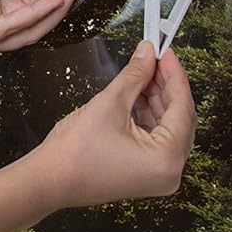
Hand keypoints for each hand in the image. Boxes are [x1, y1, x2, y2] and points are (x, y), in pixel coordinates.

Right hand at [31, 41, 196, 209]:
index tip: (166, 51)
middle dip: (166, 85)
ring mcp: (158, 175)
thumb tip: (148, 54)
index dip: (174, 74)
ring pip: (168, 126)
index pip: (182, 106)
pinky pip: (157, 138)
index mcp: (167, 159)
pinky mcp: (146, 173)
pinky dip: (149, 115)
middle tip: (155, 57)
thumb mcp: (109, 104)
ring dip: (157, 98)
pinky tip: (139, 94)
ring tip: (144, 71)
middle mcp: (170, 172)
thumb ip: (135, 75)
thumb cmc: (74, 154)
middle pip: (179, 117)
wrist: (49, 180)